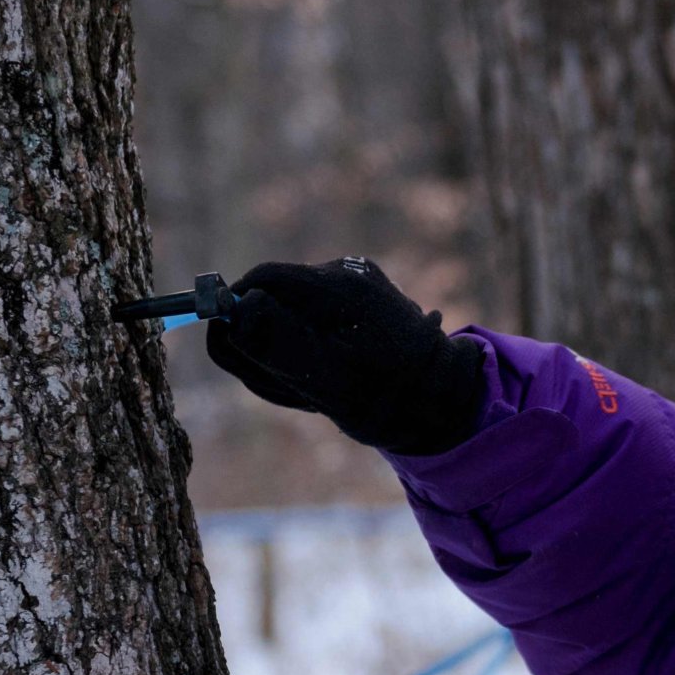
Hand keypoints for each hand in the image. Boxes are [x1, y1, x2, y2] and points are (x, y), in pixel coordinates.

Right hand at [205, 258, 490, 455]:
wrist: (441, 399)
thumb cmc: (385, 398)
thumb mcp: (326, 380)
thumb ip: (278, 344)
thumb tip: (234, 310)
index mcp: (339, 288)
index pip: (262, 280)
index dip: (235, 313)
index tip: (237, 351)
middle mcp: (346, 274)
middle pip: (269, 296)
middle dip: (264, 344)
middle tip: (290, 386)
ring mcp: (353, 283)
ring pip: (286, 312)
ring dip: (285, 353)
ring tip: (315, 387)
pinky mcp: (356, 297)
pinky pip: (310, 318)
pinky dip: (305, 349)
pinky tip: (327, 376)